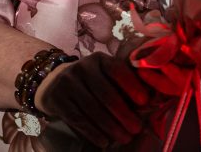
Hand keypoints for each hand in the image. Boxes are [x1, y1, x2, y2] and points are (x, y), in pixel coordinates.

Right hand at [34, 52, 152, 147]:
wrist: (52, 82)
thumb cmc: (89, 82)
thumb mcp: (103, 75)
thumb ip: (122, 84)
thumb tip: (149, 101)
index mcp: (99, 59)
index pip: (116, 70)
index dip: (131, 85)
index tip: (145, 101)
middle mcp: (82, 68)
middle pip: (105, 93)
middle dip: (123, 113)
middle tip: (136, 129)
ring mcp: (67, 83)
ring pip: (92, 108)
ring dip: (110, 126)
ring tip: (124, 138)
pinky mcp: (57, 99)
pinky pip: (77, 119)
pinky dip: (92, 132)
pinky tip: (104, 142)